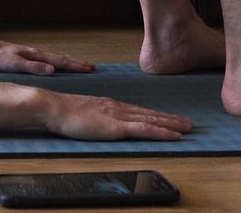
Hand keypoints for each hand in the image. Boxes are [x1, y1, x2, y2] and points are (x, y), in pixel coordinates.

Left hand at [0, 36, 95, 75]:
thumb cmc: (0, 58)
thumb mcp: (16, 65)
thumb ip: (34, 67)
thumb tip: (53, 70)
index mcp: (38, 55)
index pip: (61, 61)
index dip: (75, 66)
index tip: (89, 68)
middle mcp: (38, 53)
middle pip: (62, 58)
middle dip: (77, 63)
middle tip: (91, 67)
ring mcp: (34, 54)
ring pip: (56, 58)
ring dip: (69, 63)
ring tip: (79, 66)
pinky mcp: (29, 56)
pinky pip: (49, 60)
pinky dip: (58, 62)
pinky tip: (58, 65)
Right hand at [45, 92, 192, 140]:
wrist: (53, 107)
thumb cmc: (61, 112)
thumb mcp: (81, 113)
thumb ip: (92, 116)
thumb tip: (95, 121)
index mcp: (109, 105)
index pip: (138, 111)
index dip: (155, 114)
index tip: (168, 117)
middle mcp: (118, 108)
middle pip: (149, 113)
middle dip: (170, 118)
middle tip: (187, 122)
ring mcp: (118, 116)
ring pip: (151, 120)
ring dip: (171, 124)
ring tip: (187, 127)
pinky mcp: (116, 126)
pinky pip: (144, 129)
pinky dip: (161, 131)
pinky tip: (173, 135)